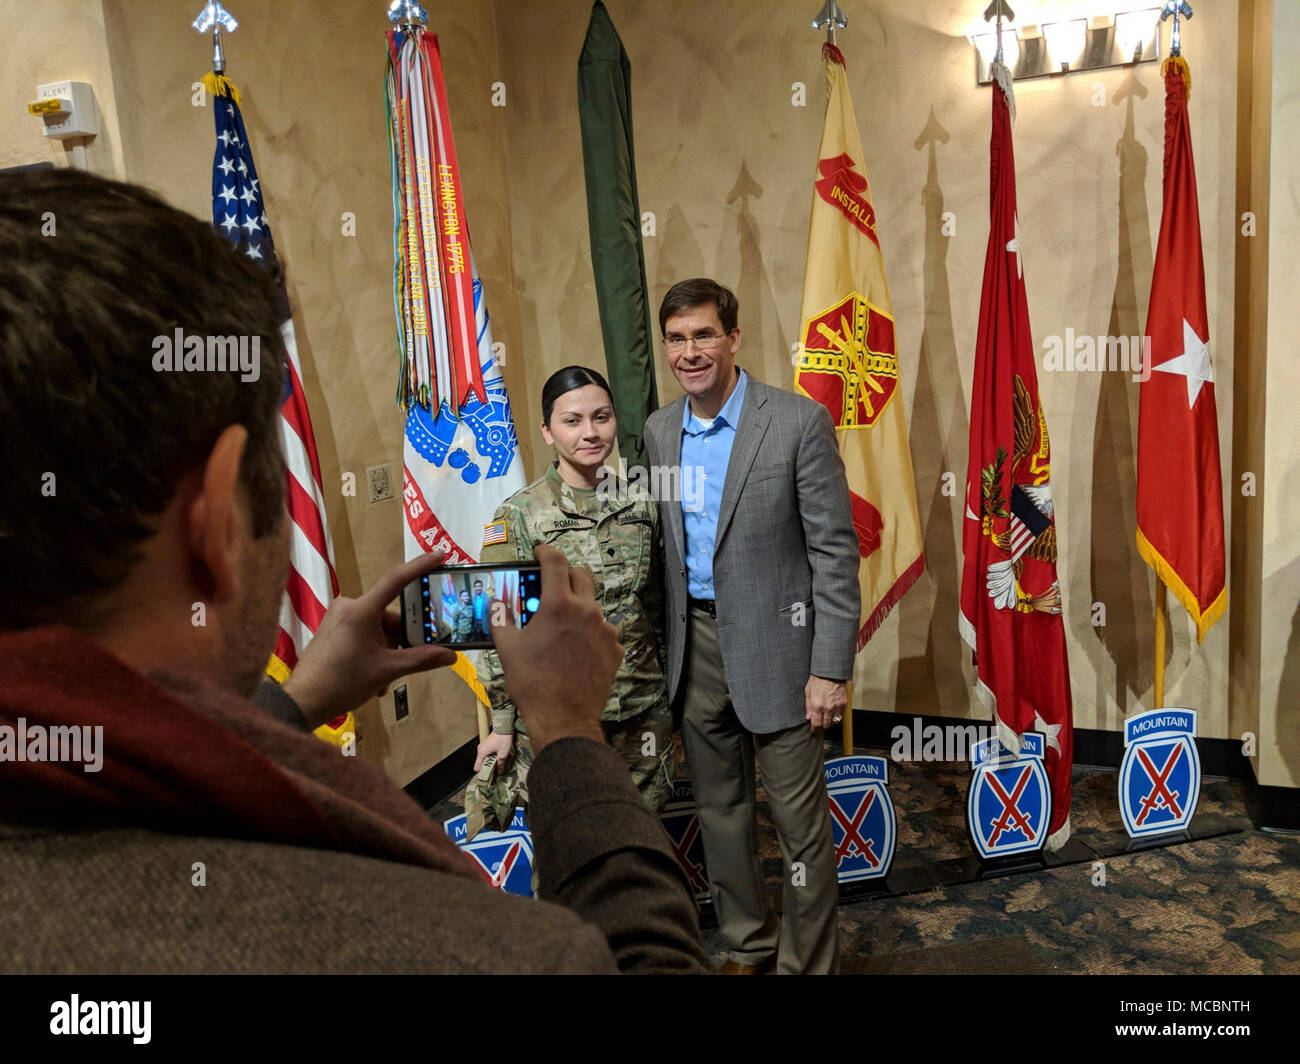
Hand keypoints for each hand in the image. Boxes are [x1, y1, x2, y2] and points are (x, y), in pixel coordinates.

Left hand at [282, 551, 457, 729]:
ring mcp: (340, 619)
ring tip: (388, 678)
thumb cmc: (340, 683)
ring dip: (390, 653)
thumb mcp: (387, 670)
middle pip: (391, 616)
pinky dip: (376, 654)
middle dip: (404, 640)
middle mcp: (349, 607)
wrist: (303, 702)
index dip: (420, 566)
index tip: (440, 555)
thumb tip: (450, 656)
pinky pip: (366, 635)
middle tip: (417, 657)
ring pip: (380, 630)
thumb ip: (421, 659)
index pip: (396, 580)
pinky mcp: (335, 630)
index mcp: (361, 611)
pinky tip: (376, 677)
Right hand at [474, 731, 514, 773]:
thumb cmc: (503, 739)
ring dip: (490, 761)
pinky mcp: (486, 744)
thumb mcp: (503, 754)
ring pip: (484, 758)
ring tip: (498, 762)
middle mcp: (480, 749)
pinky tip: (497, 755)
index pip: (477, 767)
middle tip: (495, 769)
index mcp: (482, 752)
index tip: (488, 776)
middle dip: (488, 767)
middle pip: (481, 763)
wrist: (504, 727)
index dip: (482, 772)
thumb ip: (500, 765)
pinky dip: (491, 756)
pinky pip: (486, 753)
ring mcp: (483, 746)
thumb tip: (499, 772)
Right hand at [489, 544, 621, 753]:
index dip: (545, 551)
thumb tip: (496, 603)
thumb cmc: (532, 682)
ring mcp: (606, 630)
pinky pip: (602, 631)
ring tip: (561, 625)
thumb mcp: (508, 648)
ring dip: (577, 606)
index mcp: (559, 604)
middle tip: (550, 583)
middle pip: (581, 575)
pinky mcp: (615, 649)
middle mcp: (587, 611)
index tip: (539, 552)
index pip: (555, 562)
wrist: (563, 719)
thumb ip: (501, 619)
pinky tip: (576, 649)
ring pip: (592, 605)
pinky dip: (589, 632)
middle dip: (565, 573)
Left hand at [805, 675, 846, 732]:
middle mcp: (827, 708)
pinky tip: (834, 709)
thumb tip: (808, 718)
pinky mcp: (844, 703)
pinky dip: (838, 713)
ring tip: (828, 714)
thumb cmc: (818, 680)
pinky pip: (841, 714)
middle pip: (826, 725)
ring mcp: (836, 706)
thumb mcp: (808, 693)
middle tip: (821, 723)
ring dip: (831, 719)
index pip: (816, 724)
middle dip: (823, 726)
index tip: (815, 731)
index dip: (815, 729)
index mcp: (816, 706)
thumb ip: (808, 707)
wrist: (830, 672)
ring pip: (835, 720)